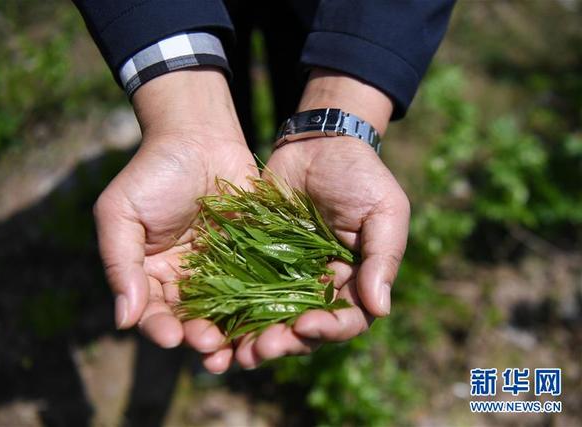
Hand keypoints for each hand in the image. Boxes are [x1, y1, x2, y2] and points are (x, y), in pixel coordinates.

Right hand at [93, 68, 256, 372]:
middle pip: (194, 321)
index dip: (160, 329)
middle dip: (201, 339)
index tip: (170, 337)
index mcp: (153, 274)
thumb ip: (119, 264)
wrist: (198, 136)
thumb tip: (122, 320)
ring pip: (229, 312)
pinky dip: (264, 307)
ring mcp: (223, 269)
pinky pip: (259, 287)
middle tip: (211, 347)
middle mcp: (188, 279)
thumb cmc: (152, 172)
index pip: (154, 313)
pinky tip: (271, 321)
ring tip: (241, 349)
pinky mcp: (253, 256)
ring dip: (234, 334)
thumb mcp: (120, 213)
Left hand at [232, 69, 410, 367]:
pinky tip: (216, 323)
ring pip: (271, 318)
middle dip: (285, 342)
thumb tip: (379, 310)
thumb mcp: (384, 211)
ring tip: (237, 350)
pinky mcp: (257, 262)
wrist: (317, 143)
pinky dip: (232, 311)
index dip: (329, 330)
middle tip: (262, 349)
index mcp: (355, 281)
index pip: (347, 320)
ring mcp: (287, 276)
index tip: (308, 325)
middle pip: (304, 329)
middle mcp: (320, 287)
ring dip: (255, 338)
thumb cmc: (360, 175)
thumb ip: (383, 257)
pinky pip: (244, 292)